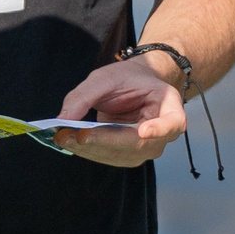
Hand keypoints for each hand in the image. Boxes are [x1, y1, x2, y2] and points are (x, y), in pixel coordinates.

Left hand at [53, 58, 186, 166]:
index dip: (159, 129)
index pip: (172, 124)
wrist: (135, 86)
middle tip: (70, 134)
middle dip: (101, 140)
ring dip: (88, 148)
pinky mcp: (129, 155)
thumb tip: (63, 118)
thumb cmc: (128, 79)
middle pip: (136, 144)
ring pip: (119, 155)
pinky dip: (86, 149)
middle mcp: (163, 134)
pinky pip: (108, 156)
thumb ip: (84, 95)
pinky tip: (68, 140)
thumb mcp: (107, 77)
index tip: (143, 131)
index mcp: (169, 107)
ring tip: (62, 136)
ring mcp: (147, 148)